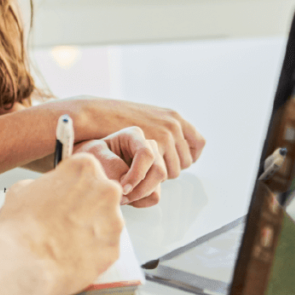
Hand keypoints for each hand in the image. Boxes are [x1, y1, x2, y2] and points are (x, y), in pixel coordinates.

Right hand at [0, 155, 123, 294]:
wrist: (24, 261)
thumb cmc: (21, 225)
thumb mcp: (22, 189)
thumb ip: (42, 185)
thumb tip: (46, 193)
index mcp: (85, 168)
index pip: (85, 169)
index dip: (72, 183)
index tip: (65, 192)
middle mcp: (106, 191)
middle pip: (101, 194)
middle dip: (86, 205)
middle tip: (64, 218)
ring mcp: (114, 222)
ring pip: (105, 222)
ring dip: (89, 228)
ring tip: (64, 239)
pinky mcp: (114, 250)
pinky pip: (105, 247)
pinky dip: (91, 251)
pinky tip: (71, 253)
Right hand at [53, 97, 205, 178]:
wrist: (96, 114)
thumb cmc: (114, 119)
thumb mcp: (144, 118)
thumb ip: (159, 128)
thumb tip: (173, 143)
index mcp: (174, 117)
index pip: (198, 142)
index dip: (190, 155)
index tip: (179, 162)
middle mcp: (174, 124)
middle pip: (188, 160)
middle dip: (173, 169)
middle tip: (153, 173)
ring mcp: (166, 134)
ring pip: (176, 170)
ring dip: (162, 176)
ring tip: (143, 176)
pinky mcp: (155, 146)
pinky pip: (165, 172)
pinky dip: (154, 179)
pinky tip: (139, 178)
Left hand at [76, 127, 167, 206]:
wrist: (89, 166)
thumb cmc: (90, 155)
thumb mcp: (95, 155)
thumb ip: (112, 165)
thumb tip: (127, 184)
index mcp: (134, 136)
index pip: (146, 154)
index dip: (137, 174)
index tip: (122, 189)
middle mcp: (149, 147)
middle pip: (158, 171)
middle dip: (139, 189)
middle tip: (120, 197)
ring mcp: (154, 164)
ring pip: (158, 185)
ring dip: (138, 196)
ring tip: (118, 197)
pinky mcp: (152, 179)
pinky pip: (154, 196)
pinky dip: (140, 201)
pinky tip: (124, 197)